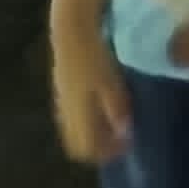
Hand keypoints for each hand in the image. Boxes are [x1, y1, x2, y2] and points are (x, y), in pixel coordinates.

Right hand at [49, 30, 129, 164]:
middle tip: (121, 138)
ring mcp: (62, 104)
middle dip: (99, 147)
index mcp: (78, 115)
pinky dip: (87, 122)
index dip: (106, 152)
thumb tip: (123, 132)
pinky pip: (72, 119)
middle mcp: (66, 115)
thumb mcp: (112, 84)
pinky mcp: (61, 93)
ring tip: (115, 125)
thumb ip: (116, 109)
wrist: (71, 35)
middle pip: (77, 145)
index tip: (127, 144)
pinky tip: (101, 110)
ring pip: (74, 132)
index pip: (86, 149)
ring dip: (93, 134)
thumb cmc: (95, 59)